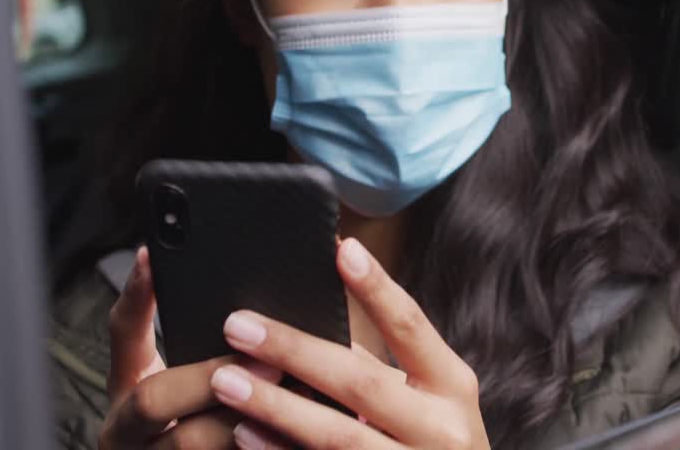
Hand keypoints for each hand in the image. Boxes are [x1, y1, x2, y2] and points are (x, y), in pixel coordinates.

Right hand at [99, 246, 282, 449]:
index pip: (121, 334)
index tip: (152, 257)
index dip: (136, 297)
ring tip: (296, 401)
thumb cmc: (205, 424)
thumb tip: (255, 304)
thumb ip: (208, 349)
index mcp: (128, 389)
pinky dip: (261, 449)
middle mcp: (125, 429)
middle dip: (210, 377)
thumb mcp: (190, 386)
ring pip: (188, 442)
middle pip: (154, 397)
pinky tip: (295, 438)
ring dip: (244, 422)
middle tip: (269, 362)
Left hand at [210, 238, 490, 449]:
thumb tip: (316, 315)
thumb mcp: (428, 401)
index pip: (411, 327)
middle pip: (361, 381)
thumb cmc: (433, 445)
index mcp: (451, 387)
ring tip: (228, 382)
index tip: (343, 250)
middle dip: (295, 351)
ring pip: (337, 436)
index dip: (378, 289)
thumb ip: (381, 368)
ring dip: (275, 407)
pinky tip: (245, 435)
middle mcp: (441, 430)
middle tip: (239, 325)